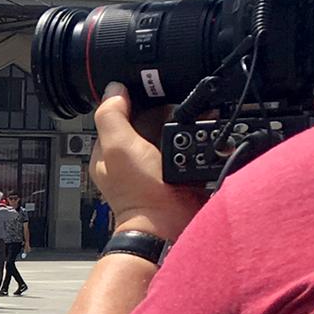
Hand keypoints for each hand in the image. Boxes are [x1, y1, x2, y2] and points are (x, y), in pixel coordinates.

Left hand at [91, 83, 208, 240]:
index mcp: (109, 151)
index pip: (119, 114)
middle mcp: (131, 158)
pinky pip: (187, 148)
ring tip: (196, 115)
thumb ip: (111, 116)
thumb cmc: (140, 193)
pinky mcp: (177, 173)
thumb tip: (113, 89)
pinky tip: (205, 131)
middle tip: (179, 104)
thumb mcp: (118, 147)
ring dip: (183, 123)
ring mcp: (155, 166)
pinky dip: (196, 139)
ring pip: (169, 132)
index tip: (152, 87)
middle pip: (148, 121)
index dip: (134, 99)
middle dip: (165, 111)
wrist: (169, 225)